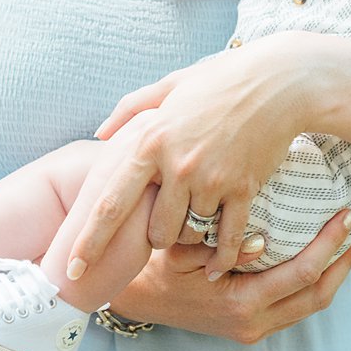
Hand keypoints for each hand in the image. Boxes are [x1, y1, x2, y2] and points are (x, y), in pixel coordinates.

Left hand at [74, 45, 309, 278]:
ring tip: (197, 224)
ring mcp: (211, 179)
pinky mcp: (243, 189)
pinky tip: (215, 268)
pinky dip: (221, 257)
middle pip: (154, 231)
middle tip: (164, 231)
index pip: (110, 204)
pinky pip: (227, 238)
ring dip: (191, 236)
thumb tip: (99, 133)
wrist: (278, 82)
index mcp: (150, 142)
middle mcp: (176, 165)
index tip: (71, 269)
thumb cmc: (221, 80)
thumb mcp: (170, 85)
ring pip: (190, 234)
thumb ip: (130, 108)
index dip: (88, 242)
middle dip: (156, 239)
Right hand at [108, 209, 350, 342]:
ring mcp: (256, 330)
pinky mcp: (254, 328)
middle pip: (319, 296)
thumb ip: (219, 246)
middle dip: (346, 261)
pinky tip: (328, 257)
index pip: (302, 274)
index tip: (349, 215)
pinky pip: (298, 306)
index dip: (330, 245)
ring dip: (338, 273)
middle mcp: (254, 324)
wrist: (138, 300)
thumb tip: (261, 242)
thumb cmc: (158, 267)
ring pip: (313, 306)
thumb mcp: (181, 252)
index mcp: (240, 304)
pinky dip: (318, 282)